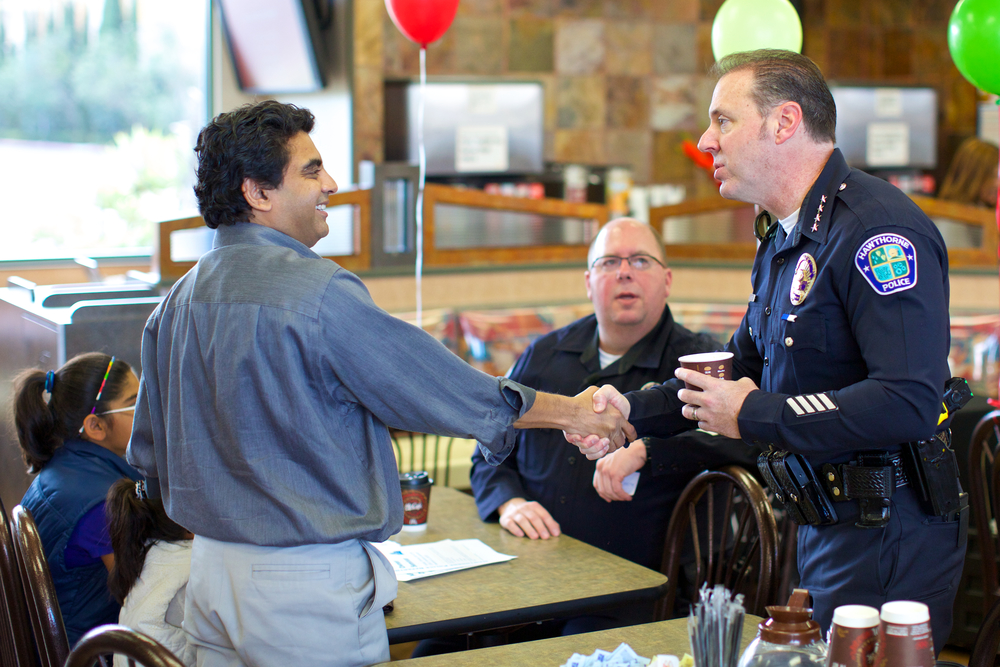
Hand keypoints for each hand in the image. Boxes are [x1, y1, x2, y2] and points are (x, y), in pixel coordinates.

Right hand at [498, 498, 560, 538]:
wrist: (509, 506)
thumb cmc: (528, 514)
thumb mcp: (538, 514)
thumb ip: (548, 522)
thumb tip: (557, 532)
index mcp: (534, 506)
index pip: (544, 514)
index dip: (550, 524)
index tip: (555, 534)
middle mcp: (524, 508)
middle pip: (533, 517)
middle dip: (541, 527)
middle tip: (546, 537)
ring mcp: (514, 513)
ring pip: (522, 520)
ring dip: (529, 529)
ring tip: (535, 537)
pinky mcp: (505, 519)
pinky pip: (510, 524)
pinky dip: (515, 529)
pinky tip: (521, 535)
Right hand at [516, 389, 634, 458]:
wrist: (567, 411)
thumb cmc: (581, 400)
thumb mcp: (596, 391)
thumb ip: (604, 396)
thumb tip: (604, 407)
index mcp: (617, 416)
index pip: (630, 431)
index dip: (631, 435)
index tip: (629, 437)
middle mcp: (613, 427)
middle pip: (621, 442)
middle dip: (617, 441)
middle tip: (611, 438)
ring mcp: (604, 436)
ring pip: (611, 448)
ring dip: (607, 447)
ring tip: (602, 441)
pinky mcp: (594, 443)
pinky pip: (601, 452)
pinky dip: (599, 451)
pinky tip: (596, 445)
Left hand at [593, 440, 646, 501]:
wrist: (636, 450)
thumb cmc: (628, 457)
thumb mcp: (614, 463)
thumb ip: (610, 471)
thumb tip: (611, 489)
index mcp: (599, 465)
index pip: (597, 484)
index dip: (603, 494)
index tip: (609, 499)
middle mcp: (601, 468)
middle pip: (603, 489)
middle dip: (612, 497)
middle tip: (621, 499)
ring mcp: (607, 471)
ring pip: (610, 491)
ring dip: (618, 497)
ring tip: (626, 498)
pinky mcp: (614, 474)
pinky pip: (617, 490)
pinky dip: (623, 495)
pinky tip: (628, 497)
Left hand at [674, 369, 757, 438]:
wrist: (756, 418)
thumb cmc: (751, 399)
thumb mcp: (743, 383)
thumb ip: (735, 382)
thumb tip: (736, 383)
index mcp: (714, 386)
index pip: (691, 377)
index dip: (682, 373)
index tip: (677, 372)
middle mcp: (708, 400)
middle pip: (684, 395)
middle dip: (682, 393)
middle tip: (683, 393)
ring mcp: (708, 414)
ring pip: (687, 412)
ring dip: (687, 409)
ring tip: (689, 408)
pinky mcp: (712, 426)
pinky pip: (700, 424)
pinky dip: (702, 422)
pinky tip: (705, 420)